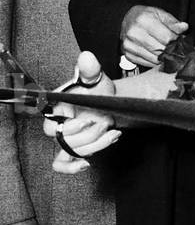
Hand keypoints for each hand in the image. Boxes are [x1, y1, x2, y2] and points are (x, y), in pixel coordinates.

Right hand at [43, 51, 120, 173]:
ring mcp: (64, 139)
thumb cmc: (98, 91)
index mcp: (56, 108)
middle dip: (89, 134)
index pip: (51, 123)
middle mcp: (57, 125)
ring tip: (112, 131)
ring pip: (72, 151)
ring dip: (95, 144)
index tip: (89, 120)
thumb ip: (90, 70)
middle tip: (106, 122)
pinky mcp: (72, 150)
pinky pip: (63, 165)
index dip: (71, 125)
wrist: (108, 104)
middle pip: (65, 140)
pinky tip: (87, 164)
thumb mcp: (96, 79)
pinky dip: (73, 168)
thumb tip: (86, 57)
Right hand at [121, 5, 187, 67]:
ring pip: (154, 59)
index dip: (175, 40)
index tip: (178, 39)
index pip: (166, 37)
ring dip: (163, 57)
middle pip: (160, 49)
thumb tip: (184, 27)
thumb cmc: (145, 16)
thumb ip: (173, 22)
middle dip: (170, 49)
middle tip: (173, 46)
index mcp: (144, 20)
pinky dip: (154, 61)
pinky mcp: (128, 54)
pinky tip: (156, 54)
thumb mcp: (160, 13)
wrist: (127, 19)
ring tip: (165, 49)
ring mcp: (129, 45)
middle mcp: (134, 33)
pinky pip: (146, 63)